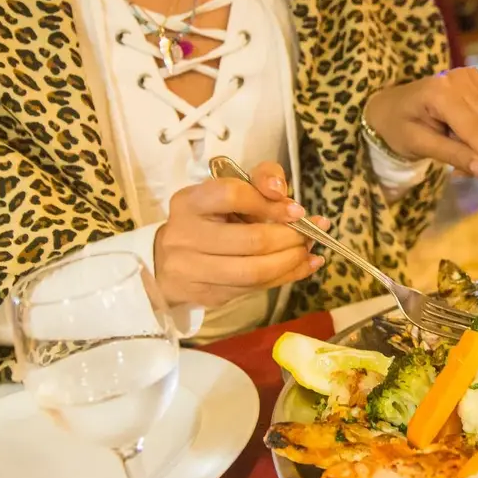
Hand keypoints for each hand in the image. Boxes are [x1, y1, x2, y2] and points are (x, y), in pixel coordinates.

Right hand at [152, 161, 326, 307]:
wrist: (167, 261)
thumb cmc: (207, 220)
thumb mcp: (227, 191)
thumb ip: (260, 181)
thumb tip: (291, 203)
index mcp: (190, 202)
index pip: (232, 195)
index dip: (269, 203)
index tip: (296, 210)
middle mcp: (186, 236)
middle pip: (251, 240)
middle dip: (290, 238)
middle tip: (310, 234)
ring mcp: (193, 270)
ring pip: (254, 271)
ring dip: (291, 261)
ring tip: (308, 252)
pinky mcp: (207, 295)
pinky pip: (254, 289)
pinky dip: (285, 277)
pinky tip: (302, 267)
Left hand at [363, 67, 477, 185]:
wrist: (390, 105)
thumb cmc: (397, 127)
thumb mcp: (418, 145)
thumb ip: (452, 154)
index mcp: (440, 92)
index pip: (476, 130)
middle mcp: (461, 79)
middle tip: (458, 170)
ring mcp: (472, 78)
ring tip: (452, 146)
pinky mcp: (477, 81)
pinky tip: (458, 133)